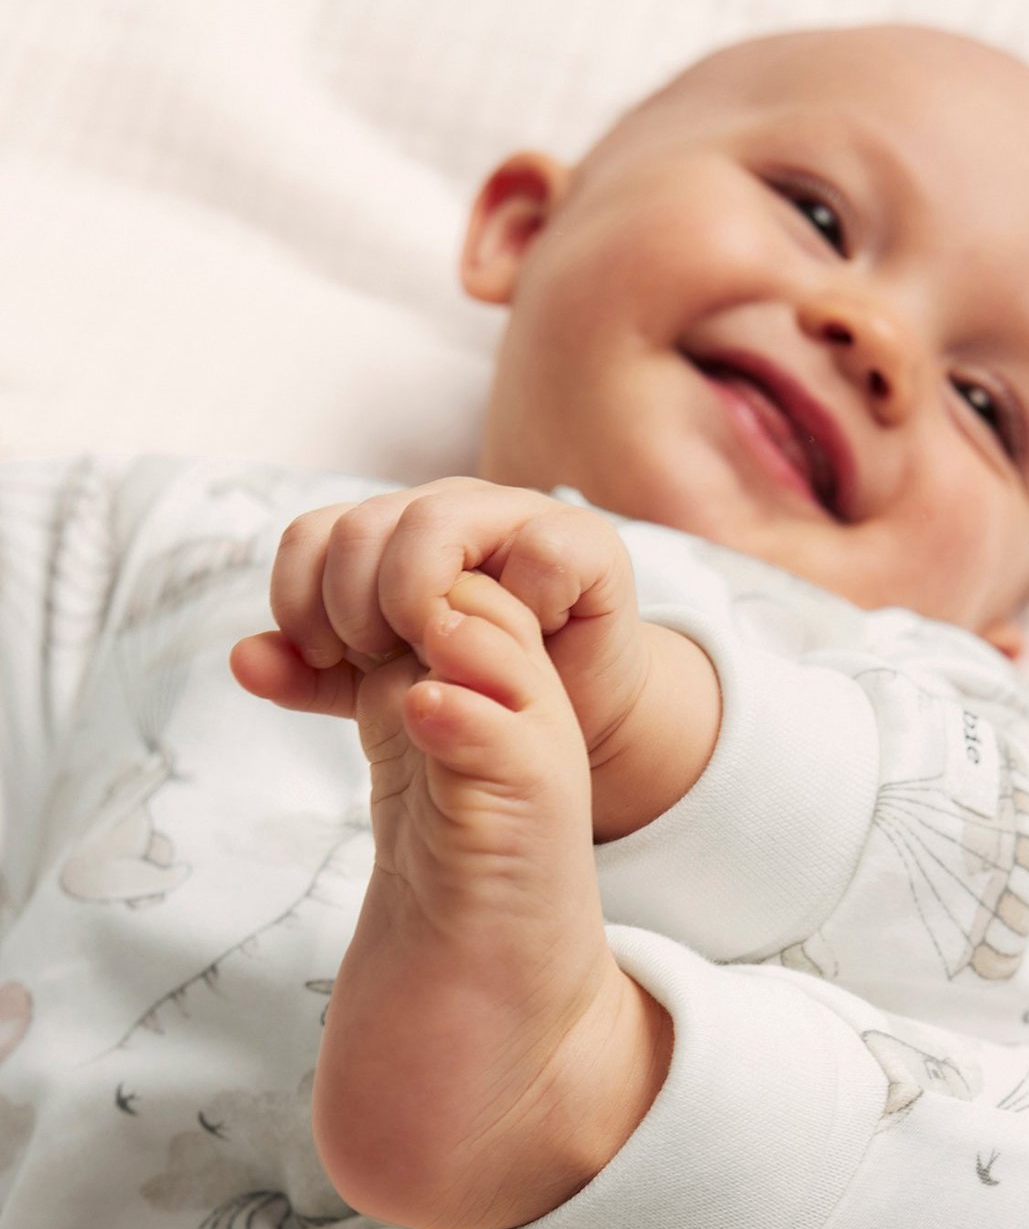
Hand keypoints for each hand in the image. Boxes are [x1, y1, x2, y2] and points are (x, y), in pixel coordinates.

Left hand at [229, 476, 648, 764]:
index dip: (296, 596)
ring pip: (438, 519)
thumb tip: (242, 659)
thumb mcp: (382, 690)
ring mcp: (517, 517)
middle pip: (364, 524)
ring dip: (416, 591)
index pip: (313, 535)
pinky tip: (509, 642)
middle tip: (369, 658)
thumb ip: (316, 675)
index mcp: (393, 532)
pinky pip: (541, 548)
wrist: (579, 718)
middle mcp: (449, 509)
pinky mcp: (585, 545)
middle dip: (351, 601)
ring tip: (427, 648)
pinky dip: (518, 597)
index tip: (316, 657)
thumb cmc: (478, 688)